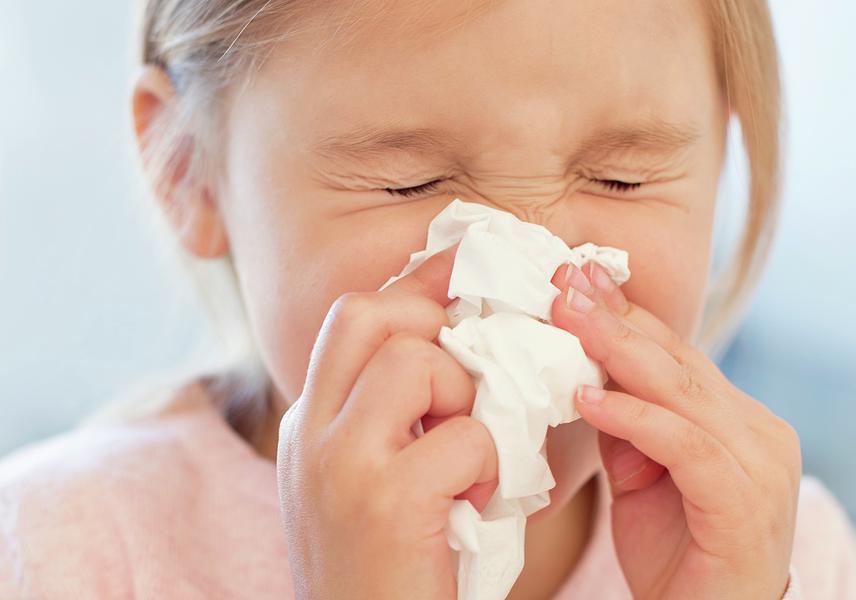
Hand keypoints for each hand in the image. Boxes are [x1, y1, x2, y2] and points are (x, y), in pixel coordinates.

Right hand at [277, 243, 498, 599]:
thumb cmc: (383, 567)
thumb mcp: (367, 480)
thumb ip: (393, 418)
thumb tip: (457, 350)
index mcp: (308, 424)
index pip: (353, 317)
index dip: (416, 285)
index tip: (463, 266)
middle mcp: (310, 433)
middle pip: (369, 314)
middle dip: (432, 323)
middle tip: (468, 373)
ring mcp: (339, 464)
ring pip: (417, 361)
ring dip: (466, 398)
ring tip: (472, 456)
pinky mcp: (385, 502)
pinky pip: (463, 435)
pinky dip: (488, 462)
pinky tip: (478, 502)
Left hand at [550, 262, 800, 599]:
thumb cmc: (677, 557)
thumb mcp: (639, 478)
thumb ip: (625, 425)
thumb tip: (584, 375)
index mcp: (736, 419)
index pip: (673, 353)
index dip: (622, 313)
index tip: (574, 277)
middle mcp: (757, 431)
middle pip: (675, 359)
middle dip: (613, 316)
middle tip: (563, 279)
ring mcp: (759, 463)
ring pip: (681, 390)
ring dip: (616, 350)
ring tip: (564, 316)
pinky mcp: (745, 500)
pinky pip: (684, 443)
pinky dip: (634, 417)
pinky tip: (587, 398)